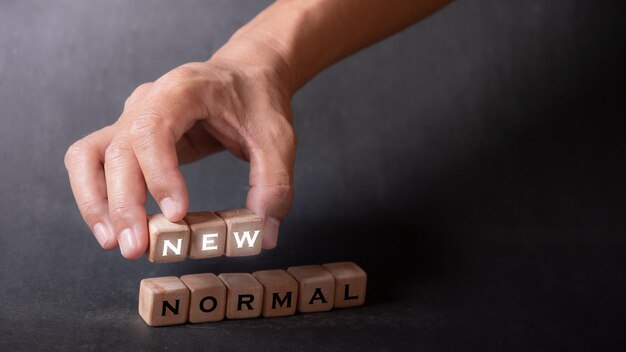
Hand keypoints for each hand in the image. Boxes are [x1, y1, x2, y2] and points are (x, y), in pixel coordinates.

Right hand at [64, 41, 295, 258]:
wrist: (246, 77)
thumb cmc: (258, 101)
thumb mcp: (278, 139)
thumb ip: (273, 185)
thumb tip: (262, 236)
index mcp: (184, 90)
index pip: (153, 129)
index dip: (159, 173)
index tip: (177, 214)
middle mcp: (148, 100)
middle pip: (118, 150)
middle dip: (123, 203)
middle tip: (137, 248)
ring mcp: (132, 117)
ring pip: (89, 156)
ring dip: (96, 202)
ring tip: (113, 241)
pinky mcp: (129, 137)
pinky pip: (94, 163)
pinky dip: (95, 196)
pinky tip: (111, 227)